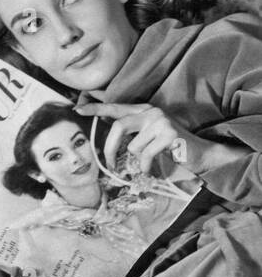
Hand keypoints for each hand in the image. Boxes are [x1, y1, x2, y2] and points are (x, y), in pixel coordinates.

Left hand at [77, 101, 200, 176]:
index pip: (116, 107)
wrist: (199, 154)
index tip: (77, 109)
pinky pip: (145, 155)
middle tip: (110, 165)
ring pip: (133, 146)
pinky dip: (146, 167)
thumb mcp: (148, 137)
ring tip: (149, 162)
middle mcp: (151, 112)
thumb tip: (108, 140)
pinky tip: (153, 168)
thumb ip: (132, 133)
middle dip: (110, 149)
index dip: (96, 109)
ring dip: (138, 161)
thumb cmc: (170, 148)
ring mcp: (161, 122)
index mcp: (144, 111)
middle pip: (118, 126)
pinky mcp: (169, 134)